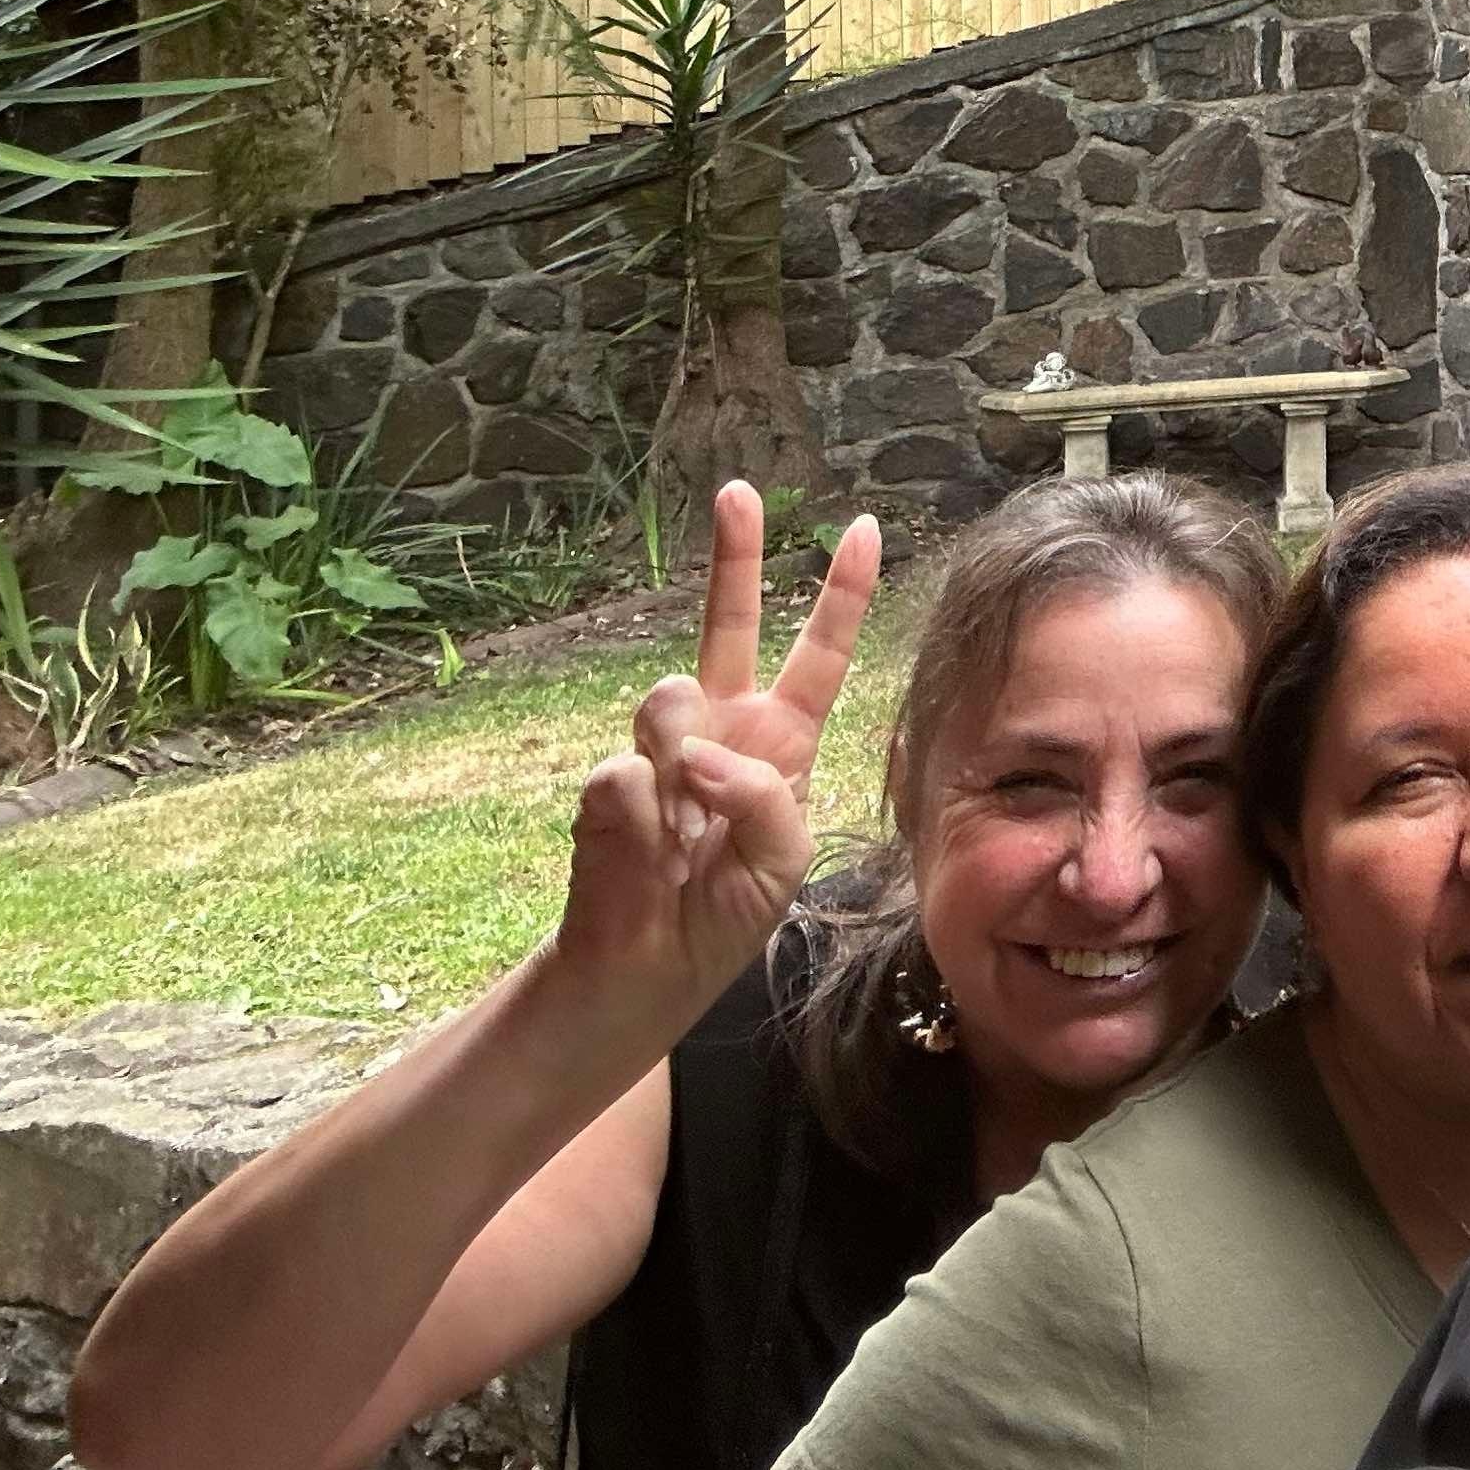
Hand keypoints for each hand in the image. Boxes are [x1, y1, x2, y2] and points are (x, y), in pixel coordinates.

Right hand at [553, 485, 879, 1025]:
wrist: (643, 977)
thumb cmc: (723, 916)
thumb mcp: (784, 861)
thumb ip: (763, 799)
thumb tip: (692, 754)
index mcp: (780, 743)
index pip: (819, 656)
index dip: (842, 595)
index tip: (864, 527)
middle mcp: (720, 730)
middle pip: (727, 625)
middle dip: (734, 554)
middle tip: (739, 491)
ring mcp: (658, 752)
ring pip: (668, 699)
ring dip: (681, 759)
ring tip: (682, 837)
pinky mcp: (604, 788)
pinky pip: (623, 776)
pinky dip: (639, 822)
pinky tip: (642, 858)